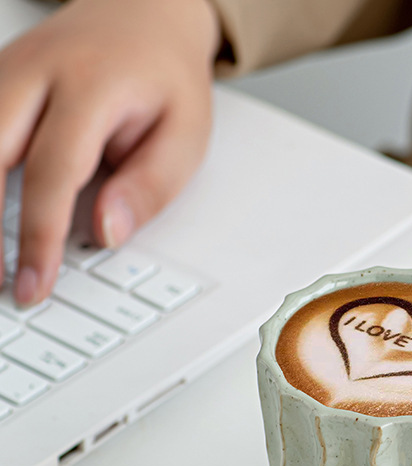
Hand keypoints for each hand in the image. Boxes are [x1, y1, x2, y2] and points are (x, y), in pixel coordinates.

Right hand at [0, 0, 219, 304]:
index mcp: (89, 87)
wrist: (142, 16)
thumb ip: (148, 186)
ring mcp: (4, 73)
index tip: (34, 284)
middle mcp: (33, 73)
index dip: (38, 237)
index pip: (52, 173)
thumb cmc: (165, 79)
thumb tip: (105, 233)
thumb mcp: (185, 136)